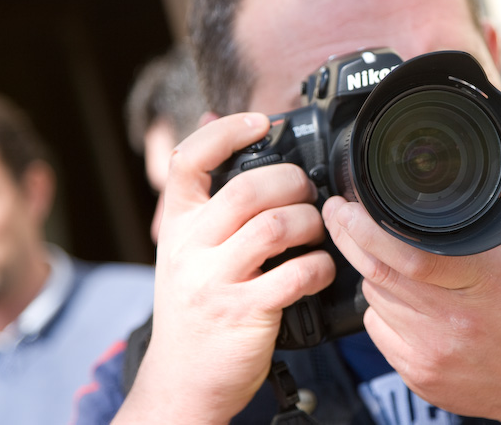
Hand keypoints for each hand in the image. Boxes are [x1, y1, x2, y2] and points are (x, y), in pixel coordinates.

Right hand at [115, 113, 335, 423]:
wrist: (181, 381)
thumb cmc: (195, 308)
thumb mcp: (185, 250)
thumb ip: (203, 196)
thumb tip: (212, 119)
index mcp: (178, 227)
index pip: (189, 161)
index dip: (226, 131)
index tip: (260, 123)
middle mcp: (191, 249)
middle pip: (246, 189)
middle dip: (290, 181)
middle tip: (308, 191)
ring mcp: (215, 282)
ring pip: (274, 226)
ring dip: (310, 223)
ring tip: (317, 231)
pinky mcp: (245, 313)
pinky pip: (295, 275)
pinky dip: (320, 267)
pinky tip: (322, 269)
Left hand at [322, 181, 500, 423]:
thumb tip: (494, 161)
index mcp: (484, 280)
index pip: (407, 253)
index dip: (365, 228)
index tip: (346, 204)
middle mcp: (453, 319)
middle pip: (378, 273)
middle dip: (348, 237)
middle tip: (337, 213)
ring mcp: (432, 351)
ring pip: (374, 298)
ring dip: (369, 271)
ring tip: (382, 254)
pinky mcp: (419, 373)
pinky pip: (377, 330)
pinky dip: (379, 306)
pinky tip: (400, 297)